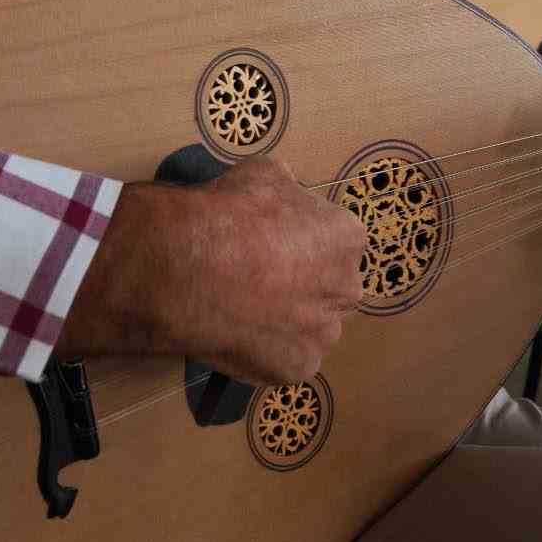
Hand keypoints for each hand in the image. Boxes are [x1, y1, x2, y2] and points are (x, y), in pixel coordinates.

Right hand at [58, 156, 365, 384]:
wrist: (192, 268)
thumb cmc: (231, 213)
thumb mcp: (264, 174)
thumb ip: (288, 190)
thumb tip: (287, 194)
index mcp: (347, 238)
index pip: (336, 240)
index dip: (303, 240)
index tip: (273, 242)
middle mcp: (348, 288)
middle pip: (331, 287)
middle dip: (304, 284)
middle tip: (261, 280)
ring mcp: (324, 334)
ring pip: (312, 327)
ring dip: (289, 321)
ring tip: (245, 311)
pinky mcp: (298, 368)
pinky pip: (287, 359)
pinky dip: (267, 352)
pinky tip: (239, 336)